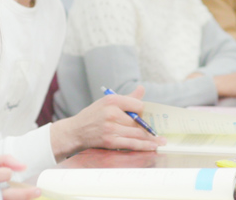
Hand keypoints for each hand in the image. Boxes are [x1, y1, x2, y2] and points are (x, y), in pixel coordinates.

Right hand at [49, 86, 165, 159]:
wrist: (75, 131)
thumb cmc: (93, 116)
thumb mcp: (107, 102)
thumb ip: (127, 98)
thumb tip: (142, 89)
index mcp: (111, 100)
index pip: (137, 105)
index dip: (142, 112)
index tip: (144, 117)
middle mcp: (111, 113)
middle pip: (137, 121)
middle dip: (147, 128)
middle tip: (159, 133)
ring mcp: (110, 128)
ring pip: (136, 133)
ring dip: (151, 139)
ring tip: (161, 141)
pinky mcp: (109, 141)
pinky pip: (131, 143)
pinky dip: (144, 146)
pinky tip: (152, 146)